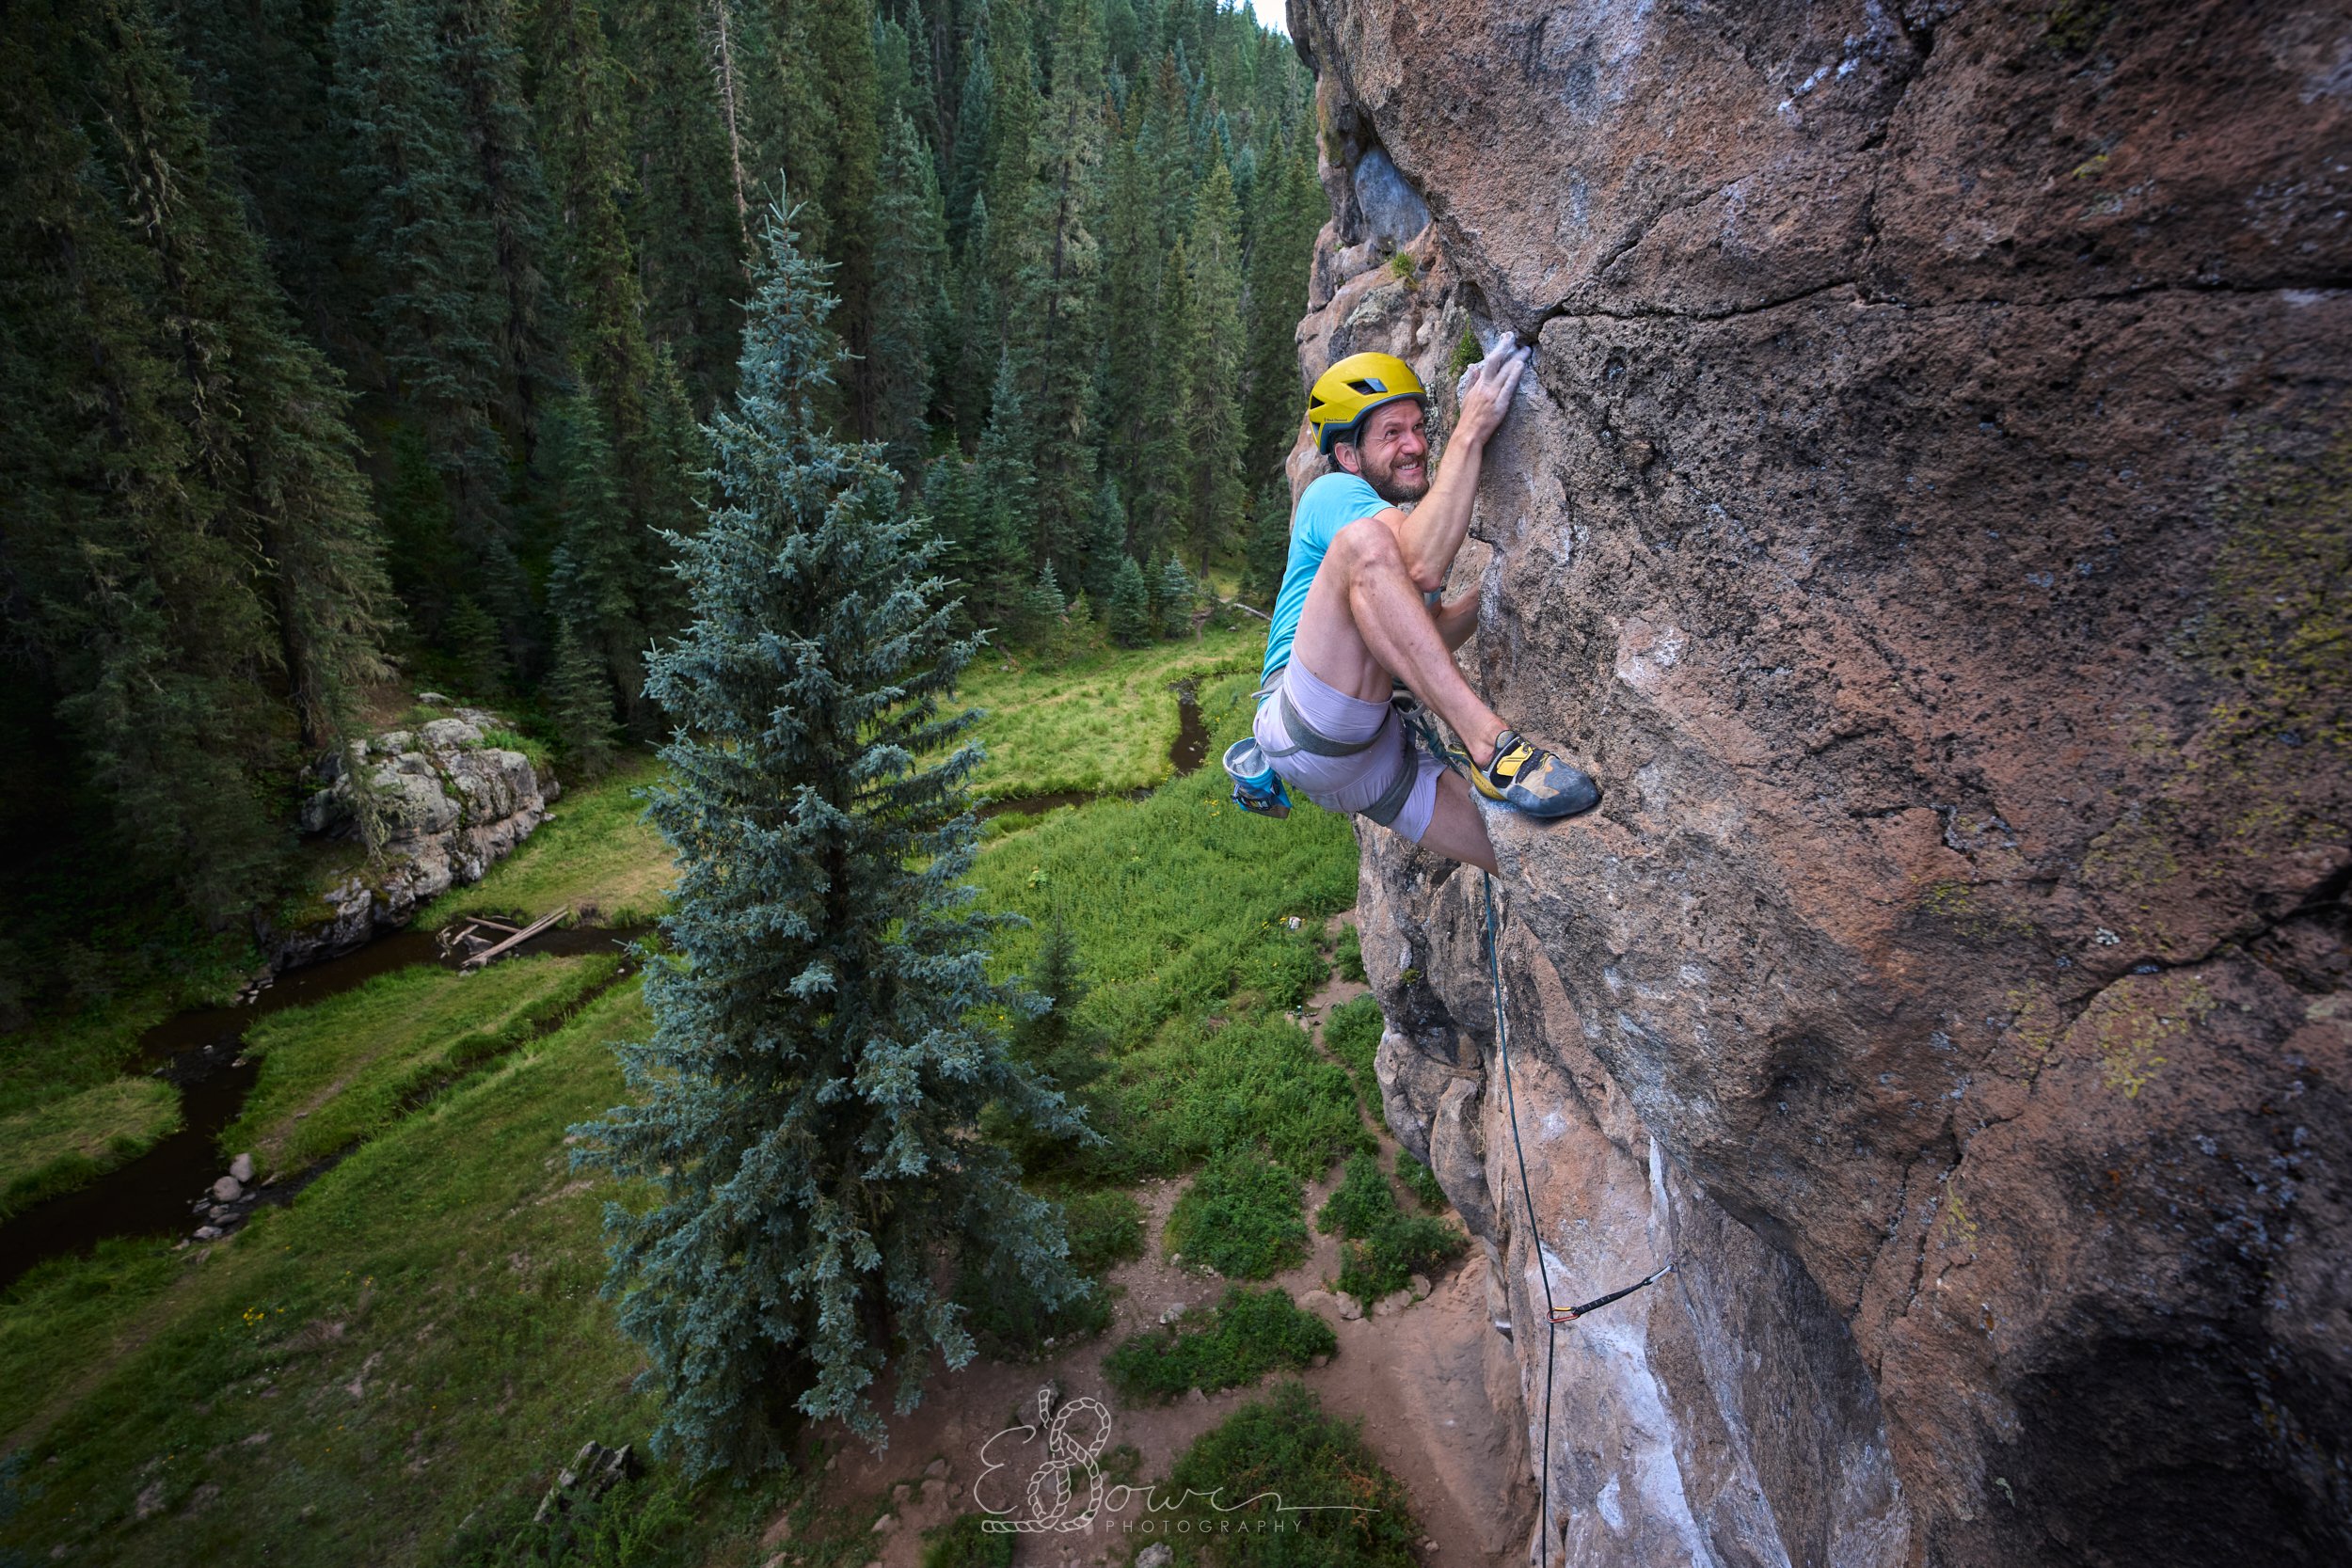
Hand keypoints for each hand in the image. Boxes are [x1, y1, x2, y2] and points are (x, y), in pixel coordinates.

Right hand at [1453, 333, 1529, 448]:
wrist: (1468, 434)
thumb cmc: (1468, 418)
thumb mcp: (1466, 397)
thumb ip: (1471, 381)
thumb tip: (1473, 366)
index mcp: (1478, 384)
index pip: (1489, 362)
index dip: (1498, 349)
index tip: (1506, 338)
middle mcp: (1485, 386)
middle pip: (1496, 361)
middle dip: (1505, 347)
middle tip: (1515, 337)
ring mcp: (1493, 394)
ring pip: (1505, 371)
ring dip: (1516, 358)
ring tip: (1526, 350)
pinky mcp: (1500, 404)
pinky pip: (1508, 386)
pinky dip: (1514, 375)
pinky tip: (1521, 365)